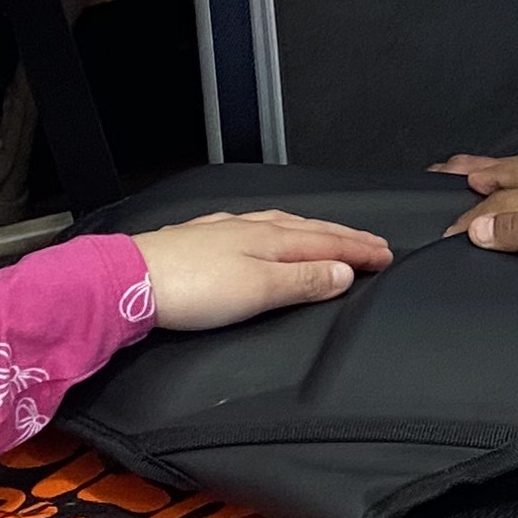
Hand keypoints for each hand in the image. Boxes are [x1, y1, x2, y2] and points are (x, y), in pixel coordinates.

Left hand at [130, 209, 393, 330]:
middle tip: (373, 244)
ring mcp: (226, 231)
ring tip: (332, 236)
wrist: (129, 282)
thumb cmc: (191, 288)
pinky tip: (269, 235)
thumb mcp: (259, 291)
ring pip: (284, 226)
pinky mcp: (203, 240)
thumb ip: (304, 281)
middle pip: (311, 230)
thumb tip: (344, 272)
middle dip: (345, 238)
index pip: (330, 242)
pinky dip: (280, 233)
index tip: (387, 256)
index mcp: (273, 239)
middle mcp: (252, 228)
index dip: (361, 250)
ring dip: (314, 233)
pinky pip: (257, 229)